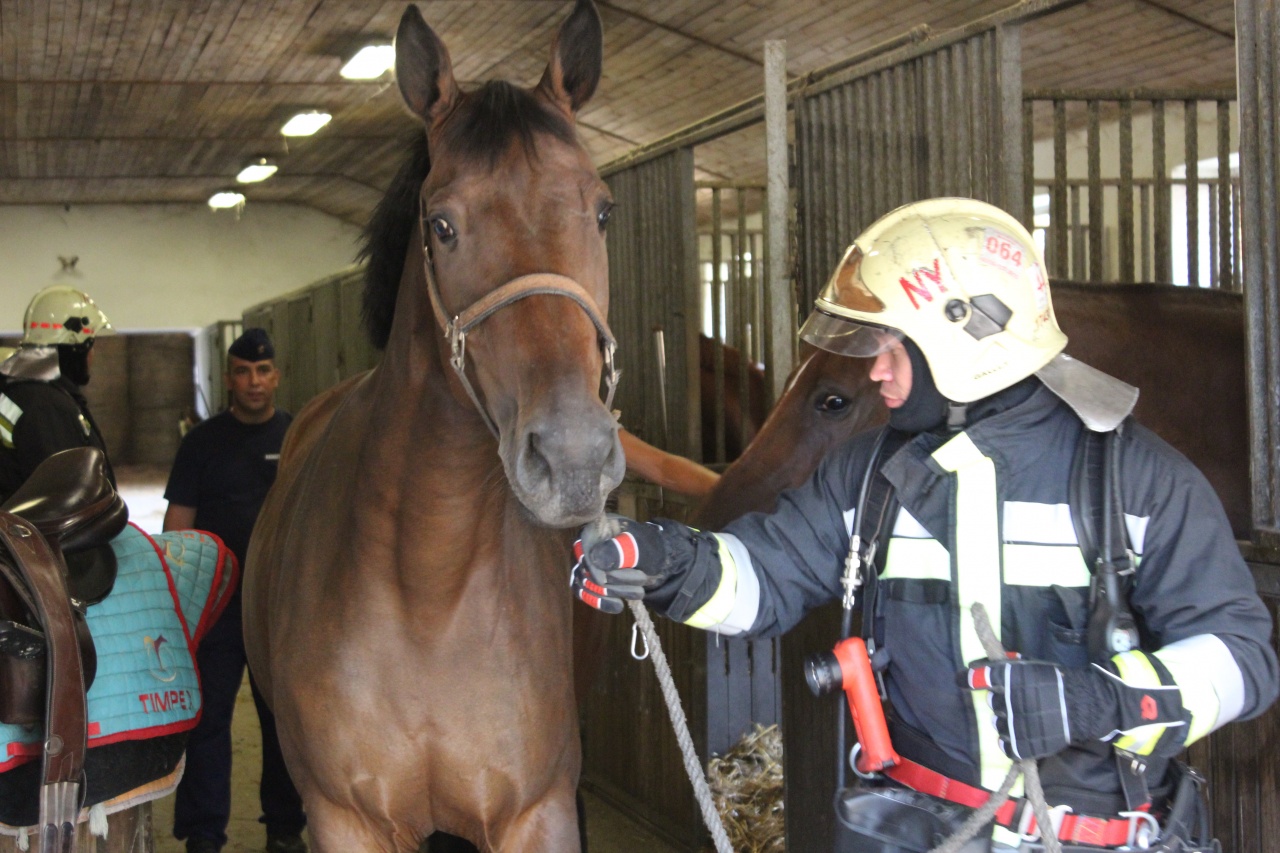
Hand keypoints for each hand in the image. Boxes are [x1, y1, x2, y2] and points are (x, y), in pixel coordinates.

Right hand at [570, 514, 720, 621]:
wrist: (661, 563)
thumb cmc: (654, 549)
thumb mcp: (643, 547)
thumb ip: (623, 549)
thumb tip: (594, 558)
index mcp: (599, 528)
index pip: (583, 548)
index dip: (592, 567)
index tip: (605, 580)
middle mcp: (590, 544)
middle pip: (586, 568)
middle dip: (614, 581)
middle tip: (641, 580)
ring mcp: (589, 562)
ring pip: (586, 583)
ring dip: (613, 592)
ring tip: (639, 592)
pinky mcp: (591, 579)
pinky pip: (585, 593)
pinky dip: (600, 602)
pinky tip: (618, 607)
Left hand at [965, 658, 1084, 759]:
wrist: (1083, 705)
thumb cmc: (1056, 681)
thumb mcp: (1032, 666)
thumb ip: (1009, 667)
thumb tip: (983, 666)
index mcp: (1010, 677)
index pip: (978, 678)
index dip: (966, 678)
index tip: (962, 680)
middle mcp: (1009, 700)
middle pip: (992, 701)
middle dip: (1000, 699)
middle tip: (1017, 700)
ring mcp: (1015, 724)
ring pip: (998, 722)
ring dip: (1006, 719)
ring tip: (1024, 717)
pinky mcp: (1023, 745)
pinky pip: (1005, 745)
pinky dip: (1010, 741)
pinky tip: (1020, 734)